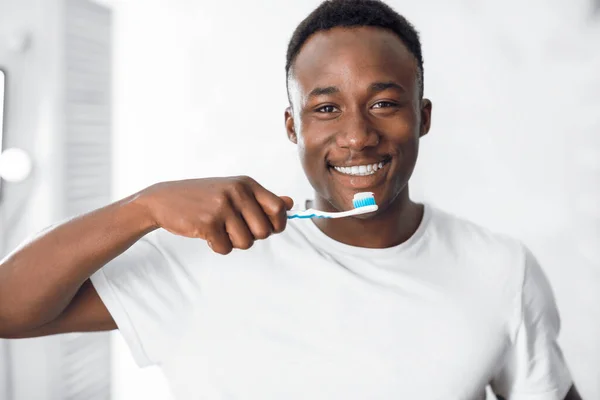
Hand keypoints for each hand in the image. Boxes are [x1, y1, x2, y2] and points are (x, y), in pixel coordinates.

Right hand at [137, 176, 293, 253]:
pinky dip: (218, 247)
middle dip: (252, 237)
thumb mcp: (234, 191)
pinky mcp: (207, 222)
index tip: (267, 228)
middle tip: (235, 229)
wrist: (164, 200)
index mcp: (247, 184)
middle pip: (264, 232)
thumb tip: (290, 204)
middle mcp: (237, 192)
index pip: (279, 209)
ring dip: (233, 243)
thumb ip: (262, 199)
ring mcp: (222, 207)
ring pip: (246, 243)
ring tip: (220, 230)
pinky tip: (207, 234)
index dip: (277, 224)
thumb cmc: (203, 198)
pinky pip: (226, 248)